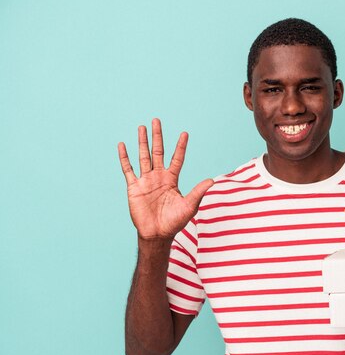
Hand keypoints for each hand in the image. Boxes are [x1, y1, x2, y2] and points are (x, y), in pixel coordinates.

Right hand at [118, 118, 213, 239]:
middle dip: (157, 136)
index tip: (184, 133)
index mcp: (172, 179)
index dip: (180, 146)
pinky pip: (128, 170)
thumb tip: (211, 180)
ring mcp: (146, 181)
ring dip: (142, 142)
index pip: (177, 158)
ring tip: (142, 127)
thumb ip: (198, 192)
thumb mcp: (189, 206)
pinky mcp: (134, 187)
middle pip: (158, 152)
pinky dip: (125, 158)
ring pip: (143, 156)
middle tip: (157, 120)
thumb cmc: (175, 222)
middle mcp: (159, 177)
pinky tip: (122, 145)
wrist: (157, 234)